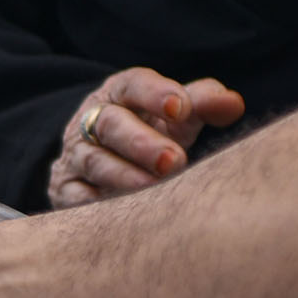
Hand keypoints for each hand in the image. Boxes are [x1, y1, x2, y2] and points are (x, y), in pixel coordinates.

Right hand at [48, 68, 242, 209]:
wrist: (103, 168)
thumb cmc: (152, 134)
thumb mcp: (177, 117)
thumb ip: (203, 104)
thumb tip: (234, 105)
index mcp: (120, 93)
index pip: (133, 85)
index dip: (154, 94)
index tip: (181, 108)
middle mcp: (91, 120)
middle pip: (109, 123)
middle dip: (141, 142)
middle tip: (175, 160)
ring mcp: (75, 156)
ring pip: (93, 162)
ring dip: (123, 176)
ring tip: (154, 190)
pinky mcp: (64, 190)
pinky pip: (73, 197)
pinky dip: (93, 204)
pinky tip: (119, 213)